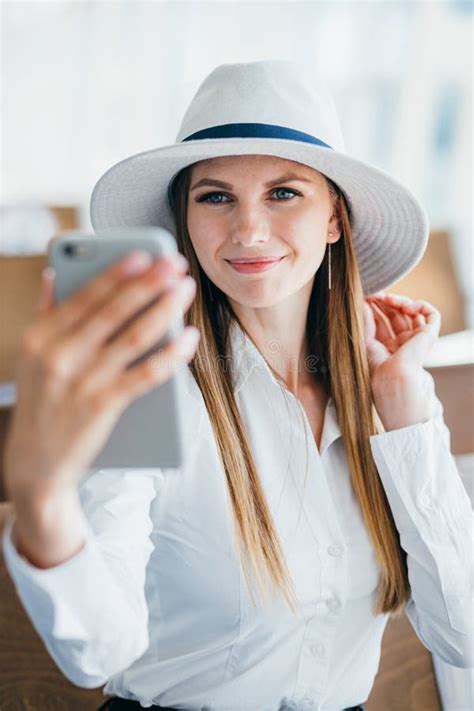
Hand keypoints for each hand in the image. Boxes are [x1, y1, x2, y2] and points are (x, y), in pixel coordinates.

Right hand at [4, 251, 199, 502]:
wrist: (36, 462)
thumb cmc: (41, 402)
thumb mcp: (30, 356)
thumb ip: (44, 314)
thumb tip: (52, 274)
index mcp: (40, 336)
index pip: (85, 295)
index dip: (117, 272)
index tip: (143, 254)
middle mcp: (59, 355)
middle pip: (113, 310)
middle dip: (148, 282)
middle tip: (175, 263)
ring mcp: (83, 381)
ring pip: (134, 336)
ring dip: (164, 309)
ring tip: (184, 290)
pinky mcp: (104, 405)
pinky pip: (146, 373)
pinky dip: (171, 354)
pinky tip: (188, 338)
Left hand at [363, 292, 440, 379]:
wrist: (397, 384)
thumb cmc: (379, 373)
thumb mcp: (367, 346)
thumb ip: (366, 325)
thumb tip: (362, 304)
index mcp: (387, 350)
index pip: (381, 323)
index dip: (374, 309)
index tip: (366, 298)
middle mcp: (403, 344)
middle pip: (395, 316)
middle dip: (385, 303)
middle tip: (376, 294)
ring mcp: (416, 340)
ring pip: (412, 313)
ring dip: (400, 302)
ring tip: (389, 298)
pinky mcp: (429, 336)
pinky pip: (431, 315)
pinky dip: (421, 306)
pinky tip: (408, 305)